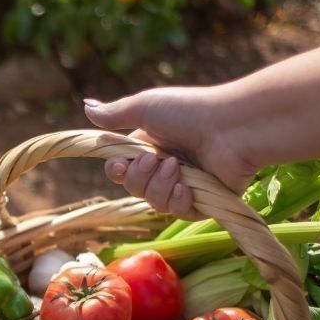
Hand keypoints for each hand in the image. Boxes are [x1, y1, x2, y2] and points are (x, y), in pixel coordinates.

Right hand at [84, 86, 260, 216]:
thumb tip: (86, 106)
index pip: (121, 169)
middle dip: (139, 178)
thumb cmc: (190, 112)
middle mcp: (166, 166)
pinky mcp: (204, 201)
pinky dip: (178, 201)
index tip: (119, 165)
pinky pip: (179, 213)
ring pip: (154, 202)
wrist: (233, 127)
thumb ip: (114, 114)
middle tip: (155, 161)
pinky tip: (187, 188)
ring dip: (159, 187)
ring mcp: (185, 185)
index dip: (116, 171)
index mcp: (150, 146)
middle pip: (134, 188)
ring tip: (177, 168)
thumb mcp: (145, 107)